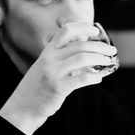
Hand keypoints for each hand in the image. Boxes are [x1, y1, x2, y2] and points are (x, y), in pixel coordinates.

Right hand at [0, 22, 116, 134]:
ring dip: (100, 58)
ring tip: (108, 61)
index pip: (66, 31)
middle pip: (80, 45)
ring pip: (83, 58)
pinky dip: (94, 78)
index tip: (95, 30)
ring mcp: (53, 73)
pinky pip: (82, 79)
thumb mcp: (45, 66)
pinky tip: (99, 78)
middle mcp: (50, 59)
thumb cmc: (37, 87)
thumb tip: (86, 51)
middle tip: (111, 50)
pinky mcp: (58, 88)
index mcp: (47, 51)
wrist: (23, 107)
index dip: (83, 27)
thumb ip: (61, 58)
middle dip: (100, 46)